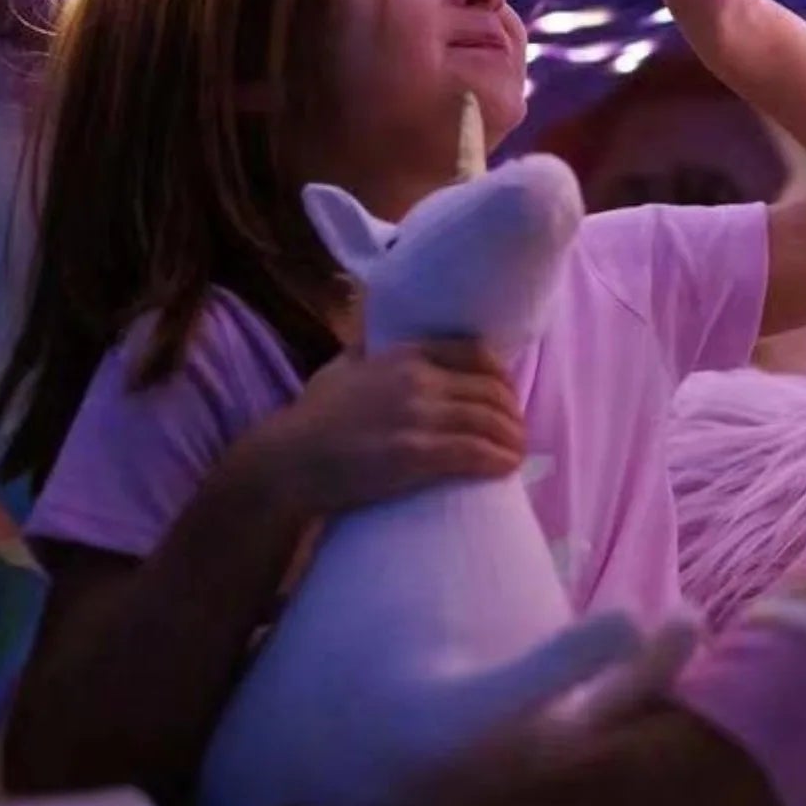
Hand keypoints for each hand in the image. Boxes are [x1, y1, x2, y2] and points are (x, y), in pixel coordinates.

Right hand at [236, 340, 525, 519]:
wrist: (289, 462)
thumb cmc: (312, 418)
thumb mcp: (342, 367)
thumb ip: (368, 350)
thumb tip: (380, 337)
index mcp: (404, 355)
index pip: (474, 353)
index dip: (501, 375)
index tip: (507, 393)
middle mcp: (418, 380)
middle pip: (489, 391)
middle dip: (511, 412)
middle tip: (516, 430)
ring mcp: (419, 417)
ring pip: (489, 422)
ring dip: (512, 439)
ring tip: (517, 452)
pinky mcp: (417, 455)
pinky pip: (475, 453)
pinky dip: (498, 461)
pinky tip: (506, 468)